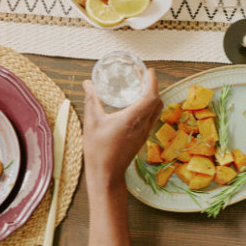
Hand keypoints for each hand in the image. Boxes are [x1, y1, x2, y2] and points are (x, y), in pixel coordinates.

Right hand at [81, 69, 162, 183]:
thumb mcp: (92, 122)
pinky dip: (148, 107)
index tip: (148, 70)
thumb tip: (88, 83)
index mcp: (132, 119)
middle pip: (157, 102)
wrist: (106, 174)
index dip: (152, 81)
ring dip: (152, 97)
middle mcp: (142, 125)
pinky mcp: (141, 138)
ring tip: (140, 88)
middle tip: (143, 76)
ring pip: (156, 111)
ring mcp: (143, 133)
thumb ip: (91, 100)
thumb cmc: (98, 150)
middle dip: (153, 86)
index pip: (151, 96)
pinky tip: (135, 105)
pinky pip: (150, 118)